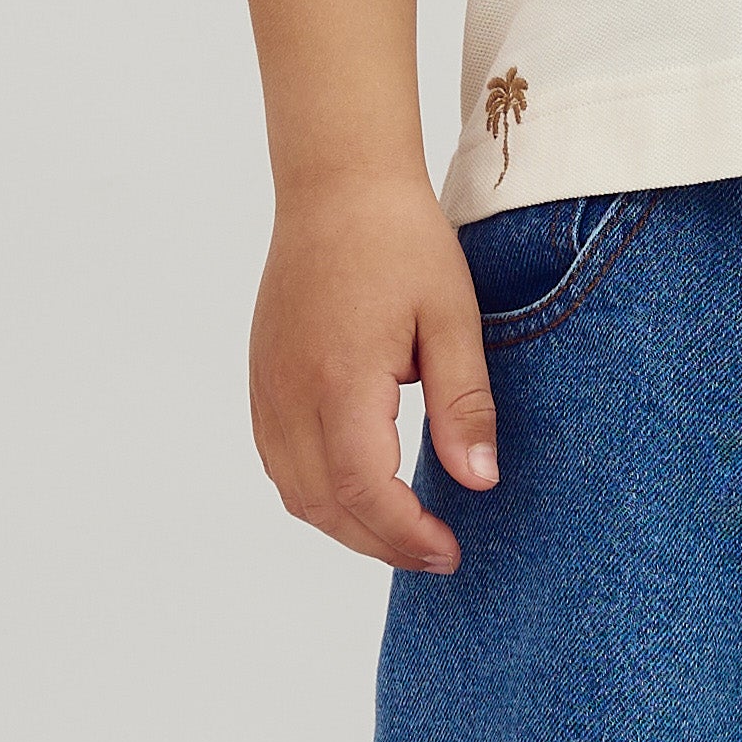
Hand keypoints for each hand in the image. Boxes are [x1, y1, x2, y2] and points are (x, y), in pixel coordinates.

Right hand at [248, 165, 497, 574]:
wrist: (336, 187)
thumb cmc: (401, 242)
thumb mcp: (453, 318)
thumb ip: (464, 404)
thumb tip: (480, 481)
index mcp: (340, 379)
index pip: (365, 490)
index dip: (406, 535)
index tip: (450, 550)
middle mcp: (291, 393)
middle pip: (325, 506)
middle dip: (382, 543)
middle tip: (437, 553)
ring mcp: (267, 389)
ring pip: (295, 493)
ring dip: (346, 526)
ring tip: (402, 532)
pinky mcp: (261, 381)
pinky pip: (278, 462)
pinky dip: (317, 495)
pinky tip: (359, 493)